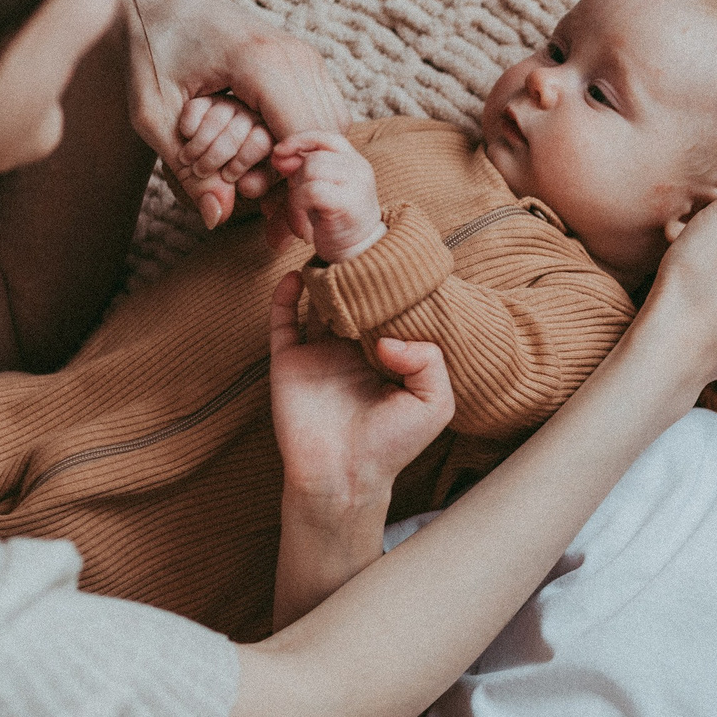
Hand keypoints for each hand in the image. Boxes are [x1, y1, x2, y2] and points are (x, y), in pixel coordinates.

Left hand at [126, 0, 350, 229]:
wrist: (160, 4)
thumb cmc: (149, 53)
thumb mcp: (154, 115)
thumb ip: (187, 169)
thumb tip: (217, 217)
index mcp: (259, 61)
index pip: (299, 138)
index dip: (289, 185)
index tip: (265, 218)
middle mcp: (295, 54)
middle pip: (322, 136)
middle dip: (296, 178)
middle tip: (259, 206)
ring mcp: (306, 54)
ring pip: (331, 126)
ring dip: (302, 160)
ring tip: (258, 180)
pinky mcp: (305, 59)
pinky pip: (324, 111)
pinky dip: (303, 140)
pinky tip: (268, 157)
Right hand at [268, 271, 453, 519]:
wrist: (343, 477)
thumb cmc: (392, 446)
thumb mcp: (434, 403)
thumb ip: (430, 360)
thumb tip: (389, 335)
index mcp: (387, 357)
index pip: (391, 310)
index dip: (395, 287)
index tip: (399, 258)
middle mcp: (352, 350)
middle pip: (354, 300)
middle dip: (358, 273)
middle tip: (362, 238)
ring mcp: (318, 354)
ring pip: (318, 303)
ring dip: (323, 278)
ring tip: (329, 249)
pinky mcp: (289, 363)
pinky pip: (282, 321)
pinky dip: (284, 295)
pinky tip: (297, 276)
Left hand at [270, 131, 385, 261]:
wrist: (359, 259)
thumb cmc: (337, 226)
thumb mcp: (321, 191)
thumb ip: (304, 171)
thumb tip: (279, 155)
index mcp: (354, 161)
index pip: (324, 136)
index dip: (299, 140)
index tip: (279, 154)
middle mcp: (359, 167)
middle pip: (312, 157)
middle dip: (295, 181)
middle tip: (298, 209)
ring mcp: (357, 183)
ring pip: (310, 170)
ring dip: (295, 197)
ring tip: (301, 220)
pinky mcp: (348, 202)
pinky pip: (310, 191)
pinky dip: (299, 209)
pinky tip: (304, 229)